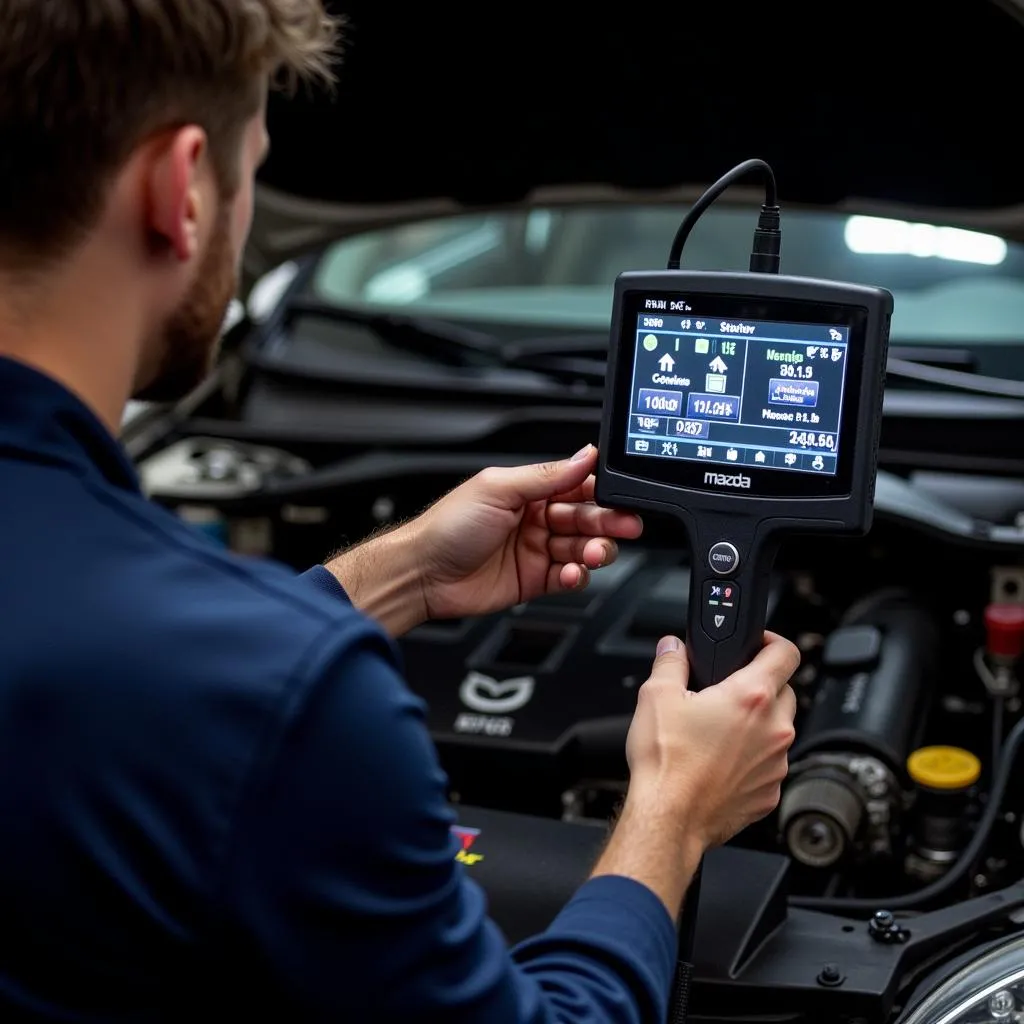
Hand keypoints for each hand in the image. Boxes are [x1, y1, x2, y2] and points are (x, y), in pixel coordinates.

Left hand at [413, 444, 643, 620]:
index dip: (602, 492)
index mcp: (528, 490)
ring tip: (592, 554)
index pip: (577, 486)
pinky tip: (573, 573)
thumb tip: (584, 455)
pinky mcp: (534, 580)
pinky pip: (569, 577)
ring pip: (582, 548)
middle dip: (608, 522)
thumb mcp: (498, 489)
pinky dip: (577, 575)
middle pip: (587, 518)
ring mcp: (536, 550)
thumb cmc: (448, 527)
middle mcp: (536, 518)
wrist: (423, 573)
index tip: (622, 497)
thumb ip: (546, 475)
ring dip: (594, 550)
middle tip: (625, 526)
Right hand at [625, 633, 798, 850]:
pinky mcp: (770, 793)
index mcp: (751, 697)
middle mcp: (774, 729)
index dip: (772, 641)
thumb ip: (670, 662)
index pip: (786, 653)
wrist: (669, 819)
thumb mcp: (656, 696)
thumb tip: (673, 648)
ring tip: (719, 732)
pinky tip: (720, 762)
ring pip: (778, 731)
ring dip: (758, 725)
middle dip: (761, 685)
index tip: (759, 644)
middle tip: (728, 691)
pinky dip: (753, 760)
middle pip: (785, 691)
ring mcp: (776, 764)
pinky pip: (770, 766)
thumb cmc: (666, 763)